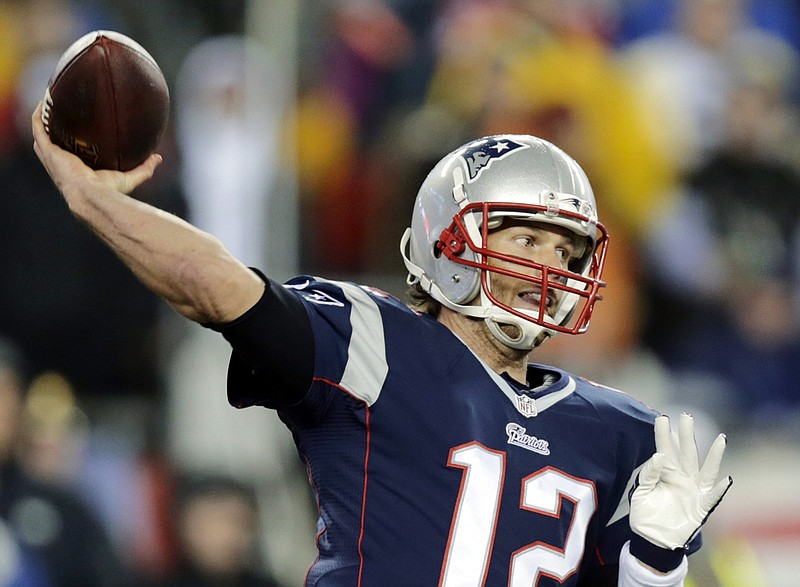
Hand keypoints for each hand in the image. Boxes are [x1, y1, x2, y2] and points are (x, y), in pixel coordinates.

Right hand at [31, 102, 160, 198]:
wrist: (92, 195)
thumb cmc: (108, 191)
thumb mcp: (129, 177)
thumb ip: (144, 168)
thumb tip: (158, 158)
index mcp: (76, 170)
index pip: (70, 156)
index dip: (70, 144)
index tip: (77, 131)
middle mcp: (60, 164)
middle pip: (52, 144)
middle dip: (53, 130)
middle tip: (59, 112)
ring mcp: (52, 157)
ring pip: (41, 135)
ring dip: (43, 119)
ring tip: (47, 103)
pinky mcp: (49, 150)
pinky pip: (39, 128)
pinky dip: (39, 116)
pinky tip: (43, 102)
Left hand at [630, 413, 731, 550]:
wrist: (653, 539)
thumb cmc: (645, 514)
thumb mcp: (641, 492)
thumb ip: (649, 474)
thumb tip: (659, 455)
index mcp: (665, 472)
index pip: (665, 449)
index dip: (664, 434)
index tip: (662, 418)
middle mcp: (682, 477)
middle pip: (687, 452)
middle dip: (687, 434)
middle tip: (687, 416)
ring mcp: (694, 490)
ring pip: (706, 469)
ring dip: (714, 455)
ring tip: (721, 439)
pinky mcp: (701, 507)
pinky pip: (713, 496)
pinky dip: (720, 489)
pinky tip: (727, 478)